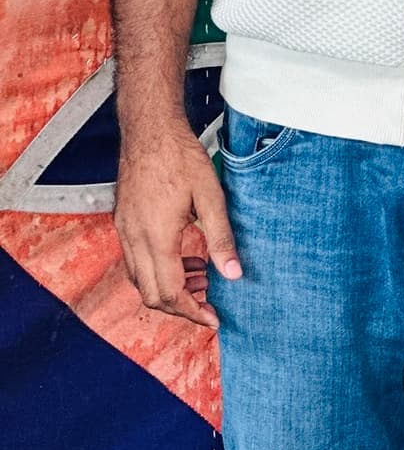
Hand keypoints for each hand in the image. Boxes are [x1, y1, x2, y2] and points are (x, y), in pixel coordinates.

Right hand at [114, 118, 241, 329]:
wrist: (150, 130)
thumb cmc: (180, 157)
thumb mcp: (211, 196)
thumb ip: (222, 238)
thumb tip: (233, 274)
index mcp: (157, 237)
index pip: (170, 293)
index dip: (192, 312)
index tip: (213, 319)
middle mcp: (135, 239)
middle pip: (151, 295)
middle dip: (180, 307)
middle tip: (208, 303)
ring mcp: (125, 231)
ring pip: (140, 281)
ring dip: (169, 289)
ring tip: (201, 278)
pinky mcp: (123, 222)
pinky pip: (136, 262)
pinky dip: (158, 271)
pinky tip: (183, 257)